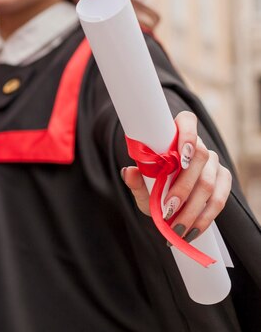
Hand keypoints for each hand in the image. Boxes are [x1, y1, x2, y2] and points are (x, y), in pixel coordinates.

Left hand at [121, 111, 231, 242]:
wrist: (169, 207)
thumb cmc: (153, 190)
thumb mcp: (142, 188)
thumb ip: (135, 181)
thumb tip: (128, 171)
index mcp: (175, 137)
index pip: (187, 121)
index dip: (187, 133)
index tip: (181, 154)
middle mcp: (198, 146)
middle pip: (199, 157)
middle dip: (182, 186)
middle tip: (167, 208)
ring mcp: (213, 163)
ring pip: (208, 182)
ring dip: (192, 208)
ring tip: (176, 226)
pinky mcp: (223, 181)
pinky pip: (219, 199)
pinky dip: (204, 217)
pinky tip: (191, 230)